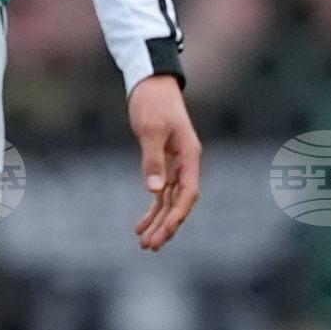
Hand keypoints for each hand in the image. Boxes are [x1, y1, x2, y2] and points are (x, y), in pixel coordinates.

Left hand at [127, 73, 200, 249]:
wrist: (151, 83)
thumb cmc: (153, 103)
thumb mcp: (151, 129)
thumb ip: (153, 160)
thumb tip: (155, 191)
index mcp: (189, 156)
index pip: (188, 193)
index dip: (177, 215)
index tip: (164, 231)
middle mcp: (186, 163)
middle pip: (179, 202)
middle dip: (166, 226)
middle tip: (149, 247)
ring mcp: (175, 164)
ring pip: (169, 201)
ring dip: (158, 222)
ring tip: (144, 243)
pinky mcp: (162, 162)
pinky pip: (160, 192)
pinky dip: (152, 208)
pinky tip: (141, 224)